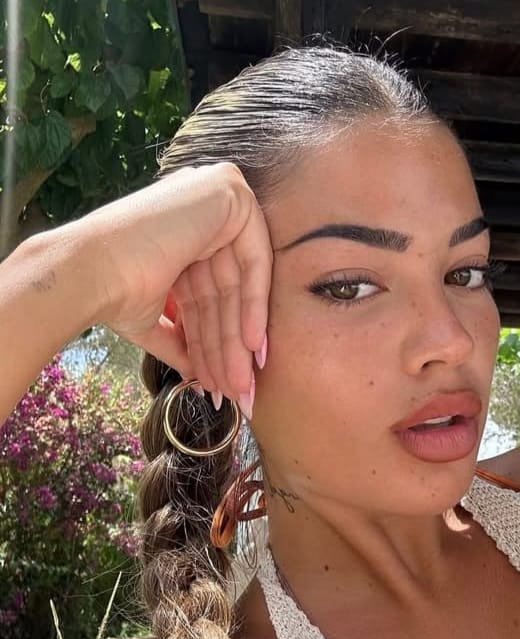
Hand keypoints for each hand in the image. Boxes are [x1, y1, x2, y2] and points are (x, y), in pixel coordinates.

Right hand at [84, 162, 271, 409]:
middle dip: (232, 348)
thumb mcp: (155, 321)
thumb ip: (182, 341)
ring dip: (240, 340)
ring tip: (240, 384)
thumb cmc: (114, 293)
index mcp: (184, 235)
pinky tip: (252, 346)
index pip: (213, 293)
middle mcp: (202, 214)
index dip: (221, 341)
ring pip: (241, 284)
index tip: (228, 382)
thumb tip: (199, 377)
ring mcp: (216, 199)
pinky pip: (255, 260)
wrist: (91, 272)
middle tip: (239, 391)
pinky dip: (255, 306)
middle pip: (228, 293)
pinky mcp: (229, 194)